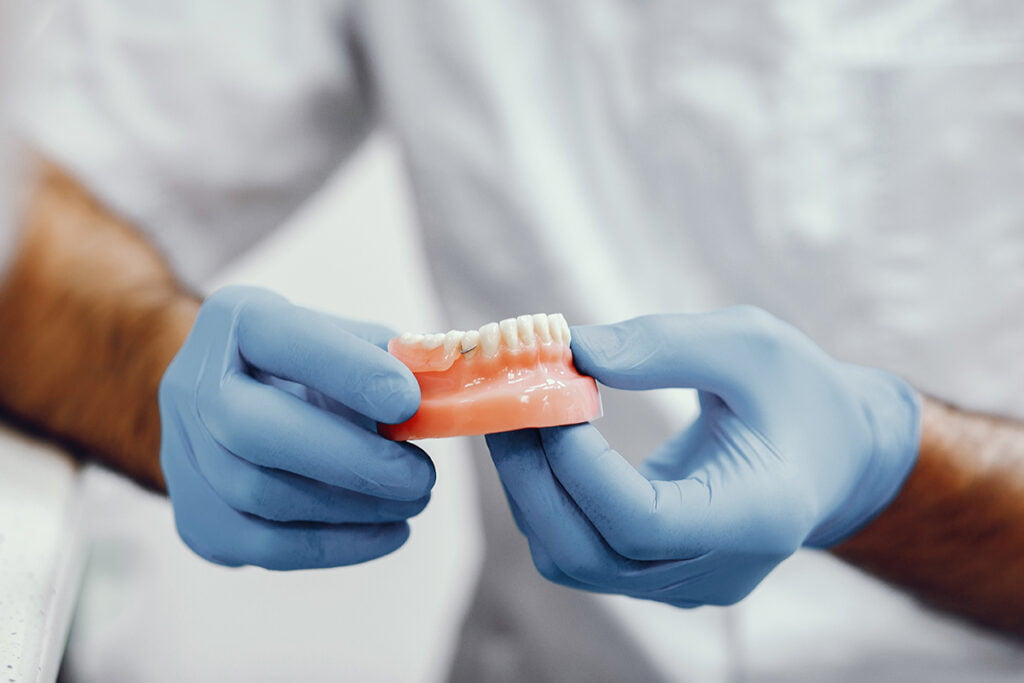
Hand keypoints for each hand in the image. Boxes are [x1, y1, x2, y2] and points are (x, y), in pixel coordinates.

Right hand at [159, 286, 434, 569]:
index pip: (281, 338)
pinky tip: (390, 532)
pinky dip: (338, 544)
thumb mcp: (343, 338)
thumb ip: (391, 355)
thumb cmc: (305, 366)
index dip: (346, 370)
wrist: (229, 406)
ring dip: (353, 505)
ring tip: (414, 498)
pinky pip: (266, 545)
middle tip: (421, 475)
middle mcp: (193, 386)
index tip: (409, 400)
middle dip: (349, 458)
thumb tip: (444, 383)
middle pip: (252, 430)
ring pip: (261, 495)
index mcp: (235, 321)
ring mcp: (185, 457)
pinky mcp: (198, 519)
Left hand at [487, 307, 920, 605]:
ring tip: (516, 414)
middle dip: (532, 475)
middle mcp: (714, 570)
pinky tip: (542, 442)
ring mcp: (681, 584)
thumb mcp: (751, 345)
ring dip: (530, 487)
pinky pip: (581, 549)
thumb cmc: (801, 394)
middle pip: (589, 552)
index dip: (579, 464)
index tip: (549, 393)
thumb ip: (665, 346)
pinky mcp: (655, 574)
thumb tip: (573, 351)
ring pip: (572, 559)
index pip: (642, 521)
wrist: (834, 456)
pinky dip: (548, 497)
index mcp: (756, 518)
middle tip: (503, 402)